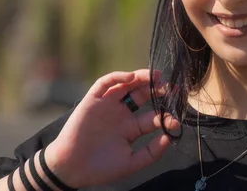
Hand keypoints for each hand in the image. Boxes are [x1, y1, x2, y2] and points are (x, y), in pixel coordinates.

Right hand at [44, 69, 179, 187]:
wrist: (71, 169)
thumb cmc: (100, 168)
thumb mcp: (131, 163)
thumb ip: (151, 152)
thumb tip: (170, 137)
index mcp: (131, 128)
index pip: (153, 116)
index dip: (165, 114)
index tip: (175, 117)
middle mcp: (121, 114)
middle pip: (143, 95)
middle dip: (157, 89)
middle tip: (171, 87)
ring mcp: (107, 105)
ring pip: (127, 84)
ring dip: (142, 78)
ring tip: (155, 76)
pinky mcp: (93, 100)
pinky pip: (105, 83)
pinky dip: (118, 77)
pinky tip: (131, 77)